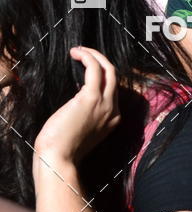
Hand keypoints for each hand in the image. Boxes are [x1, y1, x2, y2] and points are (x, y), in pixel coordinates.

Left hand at [33, 48, 119, 168]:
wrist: (58, 160)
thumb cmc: (61, 148)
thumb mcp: (81, 129)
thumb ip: (86, 113)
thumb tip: (78, 98)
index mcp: (112, 119)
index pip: (112, 89)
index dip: (100, 74)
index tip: (85, 69)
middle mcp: (113, 110)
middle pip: (114, 75)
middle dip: (100, 60)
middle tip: (83, 53)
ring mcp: (105, 104)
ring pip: (107, 69)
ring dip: (93, 55)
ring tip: (78, 51)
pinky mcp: (91, 98)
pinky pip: (94, 69)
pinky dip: (87, 57)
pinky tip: (76, 53)